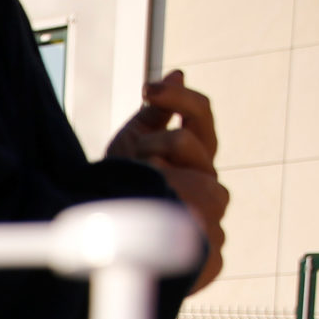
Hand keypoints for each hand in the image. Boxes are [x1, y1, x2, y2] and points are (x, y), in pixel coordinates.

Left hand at [107, 70, 227, 293]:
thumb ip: (158, 111)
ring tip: (133, 193)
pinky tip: (151, 214)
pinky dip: (164, 212)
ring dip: (150, 180)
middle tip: (132, 159)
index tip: (147, 89)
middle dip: (152, 146)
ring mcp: (209, 210)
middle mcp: (208, 179)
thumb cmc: (118, 185)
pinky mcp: (209, 245)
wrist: (109, 235)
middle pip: (189, 143)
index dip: (178, 99)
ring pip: (189, 176)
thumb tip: (180, 73)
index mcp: (196, 152)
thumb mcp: (133, 142)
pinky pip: (192, 219)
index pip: (200, 115)